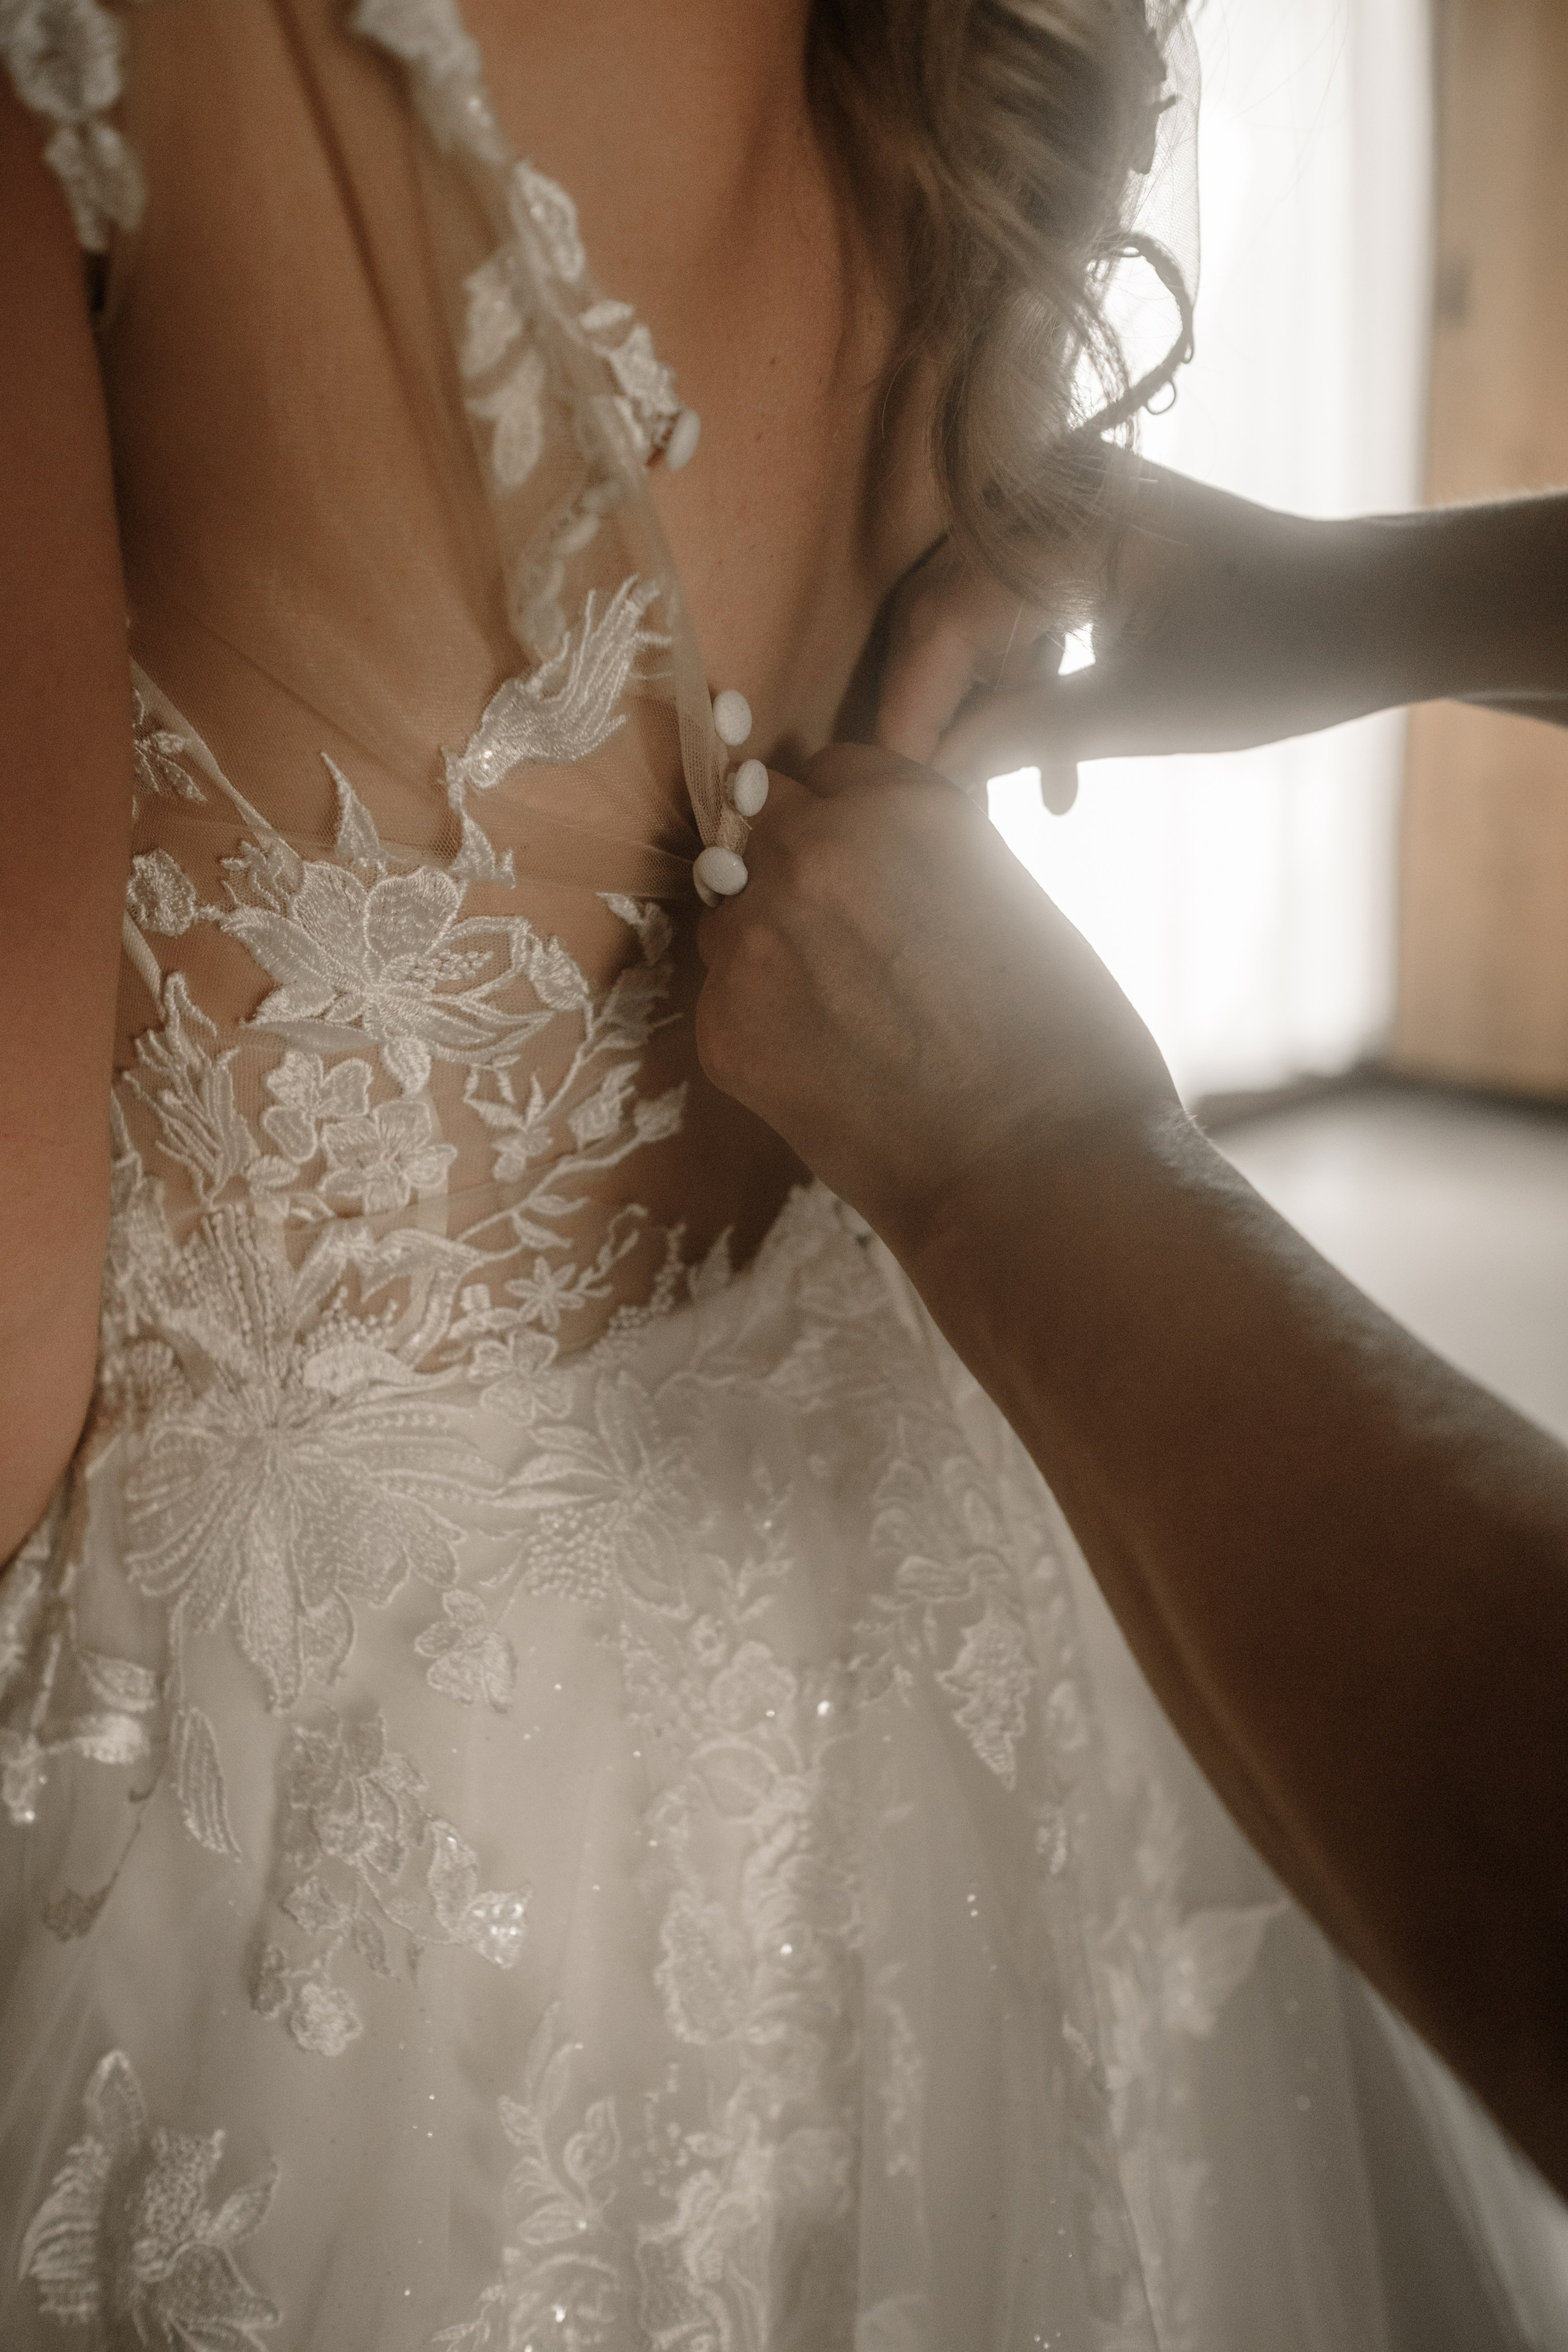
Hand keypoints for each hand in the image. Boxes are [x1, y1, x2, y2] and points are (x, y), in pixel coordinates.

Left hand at [693, 743, 1176, 1269]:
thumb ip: (922, 859)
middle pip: (759, 823)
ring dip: (768, 946)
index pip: (831, 769)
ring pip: (729, 916)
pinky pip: (724, 1001)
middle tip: (844, 941)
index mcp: (899, 805)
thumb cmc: (1062, 1043)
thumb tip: (868, 866)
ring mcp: (755, 942)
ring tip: (846, 1017)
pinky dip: (762, 1027)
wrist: (1037, 1171)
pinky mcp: (721, 1029)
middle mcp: (811, 853)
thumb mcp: (1007, 899)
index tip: (871, 869)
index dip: (849, 820)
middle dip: (795, 868)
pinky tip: (830, 1070)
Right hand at [875, 462, 1370, 797]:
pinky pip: (1026, 616)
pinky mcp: (1089, 538)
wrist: (1377, 611)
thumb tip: (929, 775)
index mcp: (1061, 506)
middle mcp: (1050, 484)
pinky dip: (1031, 693)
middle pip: (946, 617)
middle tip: (922, 812)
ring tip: (990, 812)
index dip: (909, 718)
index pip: (943, 623)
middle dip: (937, 719)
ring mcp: (1067, 505)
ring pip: (982, 625)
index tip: (883, 800)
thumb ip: (1022, 733)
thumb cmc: (1277, 652)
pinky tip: (1053, 786)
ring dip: (987, 718)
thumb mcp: (1140, 710)